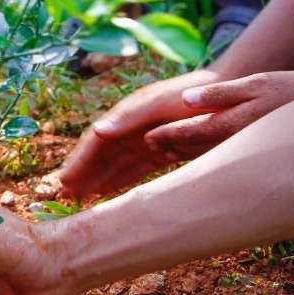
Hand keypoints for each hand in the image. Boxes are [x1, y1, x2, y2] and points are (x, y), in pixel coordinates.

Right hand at [59, 70, 222, 198]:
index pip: (96, 141)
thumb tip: (98, 132)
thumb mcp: (159, 102)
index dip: (79, 161)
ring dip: (97, 180)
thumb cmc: (192, 94)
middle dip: (83, 174)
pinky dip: (118, 181)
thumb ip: (129, 116)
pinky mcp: (162, 152)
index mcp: (126, 114)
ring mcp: (146, 141)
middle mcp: (132, 128)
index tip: (65, 180)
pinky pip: (134, 170)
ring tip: (80, 199)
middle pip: (101, 155)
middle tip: (65, 196)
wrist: (228, 95)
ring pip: (115, 165)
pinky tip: (106, 192)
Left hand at [145, 71, 293, 158]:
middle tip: (147, 144)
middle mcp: (238, 142)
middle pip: (196, 148)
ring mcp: (247, 150)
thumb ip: (220, 92)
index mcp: (235, 123)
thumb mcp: (259, 83)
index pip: (194, 132)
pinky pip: (221, 158)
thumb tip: (185, 99)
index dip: (169, 135)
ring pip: (207, 155)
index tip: (148, 137)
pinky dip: (202, 156)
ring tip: (162, 150)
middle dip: (170, 146)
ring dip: (183, 153)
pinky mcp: (254, 154)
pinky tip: (190, 154)